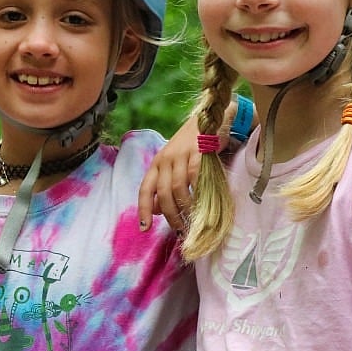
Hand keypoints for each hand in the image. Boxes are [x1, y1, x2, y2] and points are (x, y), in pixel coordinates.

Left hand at [137, 115, 204, 233]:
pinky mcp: (198, 151)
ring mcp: (181, 154)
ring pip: (178, 187)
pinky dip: (197, 192)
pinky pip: (195, 176)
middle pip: (162, 192)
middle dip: (170, 214)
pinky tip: (202, 202)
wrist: (208, 120)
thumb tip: (157, 210)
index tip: (144, 228)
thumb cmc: (190, 148)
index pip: (145, 190)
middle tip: (179, 230)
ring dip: (184, 207)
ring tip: (192, 220)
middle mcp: (165, 159)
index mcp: (156, 164)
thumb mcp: (173, 166)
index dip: (143, 210)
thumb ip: (164, 186)